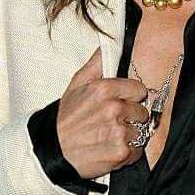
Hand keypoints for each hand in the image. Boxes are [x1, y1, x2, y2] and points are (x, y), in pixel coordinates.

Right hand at [57, 47, 148, 178]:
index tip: (123, 102)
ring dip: (130, 135)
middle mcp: (113, 109)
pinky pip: (137, 151)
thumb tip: (108, 42)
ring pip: (140, 132)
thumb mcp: (76, 85)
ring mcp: (118, 131)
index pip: (139, 89)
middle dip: (131, 117)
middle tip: (114, 122)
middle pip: (142, 112)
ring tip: (111, 136)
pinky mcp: (120, 152)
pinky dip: (128, 152)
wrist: (52, 151)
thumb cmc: (66, 118)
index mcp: (104, 89)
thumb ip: (96, 63)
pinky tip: (112, 149)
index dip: (132, 97)